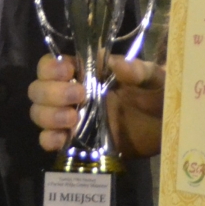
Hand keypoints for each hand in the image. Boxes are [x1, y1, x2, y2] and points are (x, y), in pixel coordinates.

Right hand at [28, 54, 164, 158]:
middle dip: (52, 92)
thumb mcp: (154, 79)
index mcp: (87, 71)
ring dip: (49, 115)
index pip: (52, 64)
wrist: (165, 129)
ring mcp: (72, 118)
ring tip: (73, 120)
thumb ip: (139, 71)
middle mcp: (72, 92)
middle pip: (38, 88)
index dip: (52, 67)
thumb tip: (119, 64)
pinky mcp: (76, 142)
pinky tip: (62, 140)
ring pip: (39, 113)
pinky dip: (49, 139)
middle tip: (80, 97)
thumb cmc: (158, 95)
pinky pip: (48, 140)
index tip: (70, 72)